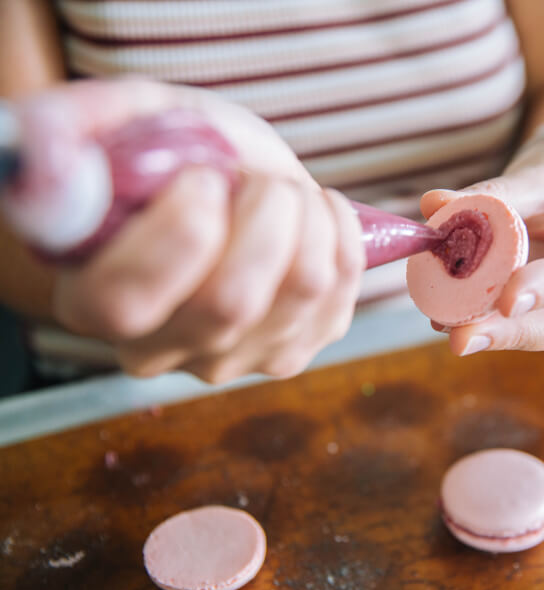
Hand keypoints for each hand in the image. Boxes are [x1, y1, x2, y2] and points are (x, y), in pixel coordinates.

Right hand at [25, 79, 363, 380]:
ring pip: (300, 291)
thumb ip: (75, 127)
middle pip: (230, 302)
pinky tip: (315, 212)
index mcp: (96, 299)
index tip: (204, 180)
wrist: (226, 189)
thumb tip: (45, 150)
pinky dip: (341, 233)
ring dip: (307, 217)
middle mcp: (162, 348)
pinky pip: (341, 293)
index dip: (176, 234)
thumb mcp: (123, 121)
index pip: (127, 300)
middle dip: (264, 215)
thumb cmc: (172, 158)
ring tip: (283, 191)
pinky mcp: (292, 351)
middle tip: (260, 179)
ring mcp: (233, 358)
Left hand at [421, 126, 543, 355]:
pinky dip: (497, 329)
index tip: (507, 300)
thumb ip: (493, 194)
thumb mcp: (538, 173)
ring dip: (501, 337)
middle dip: (516, 331)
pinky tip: (453, 323)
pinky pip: (538, 331)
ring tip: (448, 330)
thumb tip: (434, 204)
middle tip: (461, 336)